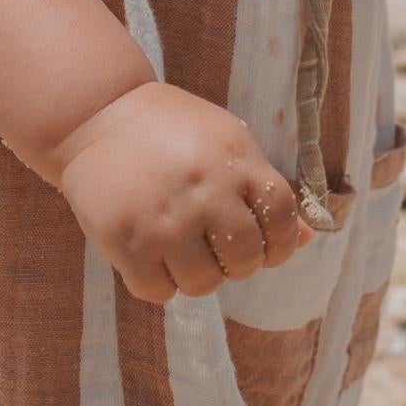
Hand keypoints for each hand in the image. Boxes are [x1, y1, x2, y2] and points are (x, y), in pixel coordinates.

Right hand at [53, 83, 309, 305]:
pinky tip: (151, 255)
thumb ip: (264, 190)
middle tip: (217, 250)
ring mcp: (164, 219)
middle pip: (245, 259)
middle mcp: (204, 191)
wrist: (97, 115)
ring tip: (182, 252)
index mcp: (235, 161)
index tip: (264, 245)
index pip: (282, 219)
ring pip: (203, 283)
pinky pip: (157, 291)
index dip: (281, 243)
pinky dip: (158, 283)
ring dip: (198, 277)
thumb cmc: (170, 129)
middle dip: (238, 264)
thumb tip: (308, 239)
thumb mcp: (226, 142)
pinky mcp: (125, 240)